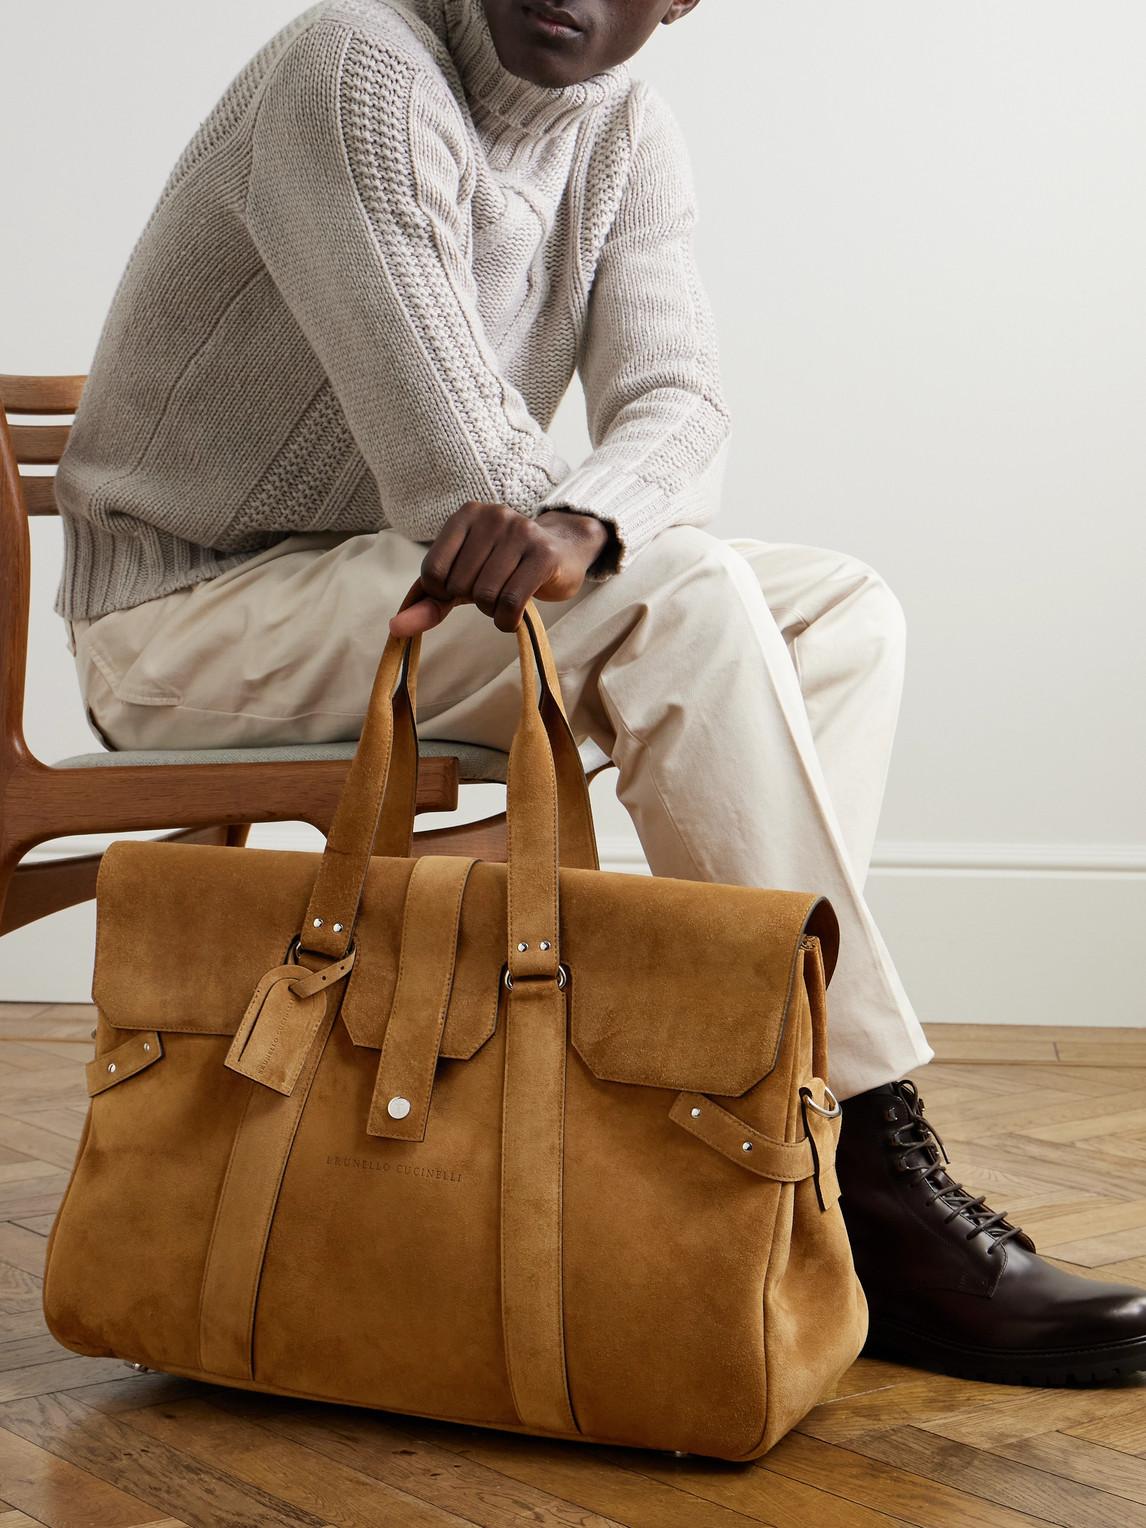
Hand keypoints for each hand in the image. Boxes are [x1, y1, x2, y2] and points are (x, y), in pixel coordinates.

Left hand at [389, 502, 610, 636]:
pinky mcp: (543, 554)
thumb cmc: (505, 566)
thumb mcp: (462, 578)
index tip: (462, 589)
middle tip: (492, 591)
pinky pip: (511, 602)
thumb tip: (396, 628)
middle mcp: (492, 516)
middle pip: (459, 585)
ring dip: (492, 612)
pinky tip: (514, 616)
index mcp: (466, 515)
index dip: (443, 593)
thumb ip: (429, 601)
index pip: (432, 571)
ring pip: (485, 595)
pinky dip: (507, 621)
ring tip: (506, 598)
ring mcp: (521, 532)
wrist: (563, 552)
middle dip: (472, 601)